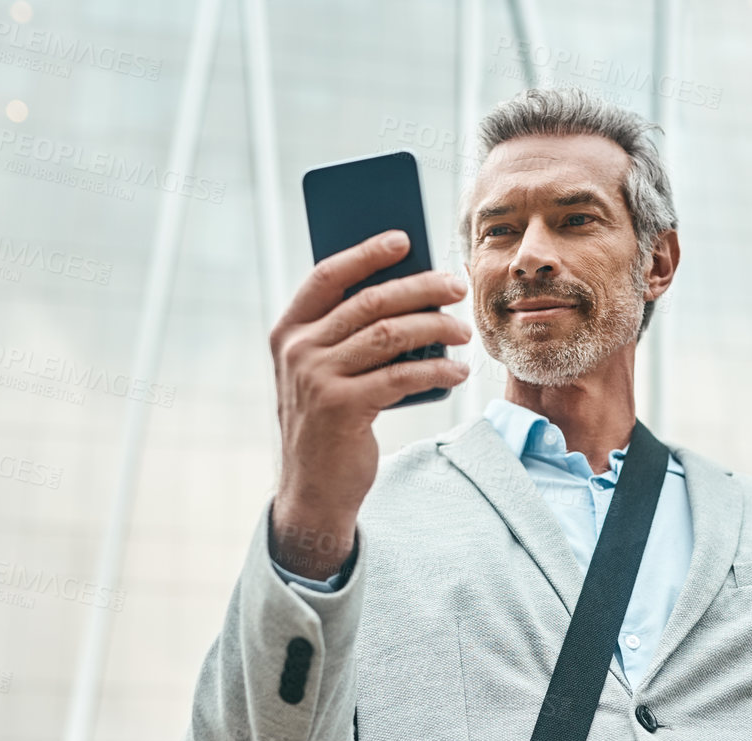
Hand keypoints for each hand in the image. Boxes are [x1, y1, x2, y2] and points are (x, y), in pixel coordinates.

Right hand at [267, 229, 471, 578]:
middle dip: (421, 288)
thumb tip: (408, 292)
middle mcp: (297, 351)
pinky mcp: (343, 409)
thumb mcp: (324, 373)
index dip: (365, 253)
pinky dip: (437, 370)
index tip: (404, 240)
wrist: (313, 489)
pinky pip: (402, 376)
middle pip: (369, 301)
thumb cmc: (329, 422)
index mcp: (288, 332)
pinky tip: (458, 371)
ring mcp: (317, 379)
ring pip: (391, 334)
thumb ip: (345, 336)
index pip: (326, 277)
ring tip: (463, 331)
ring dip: (436, 327)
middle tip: (456, 287)